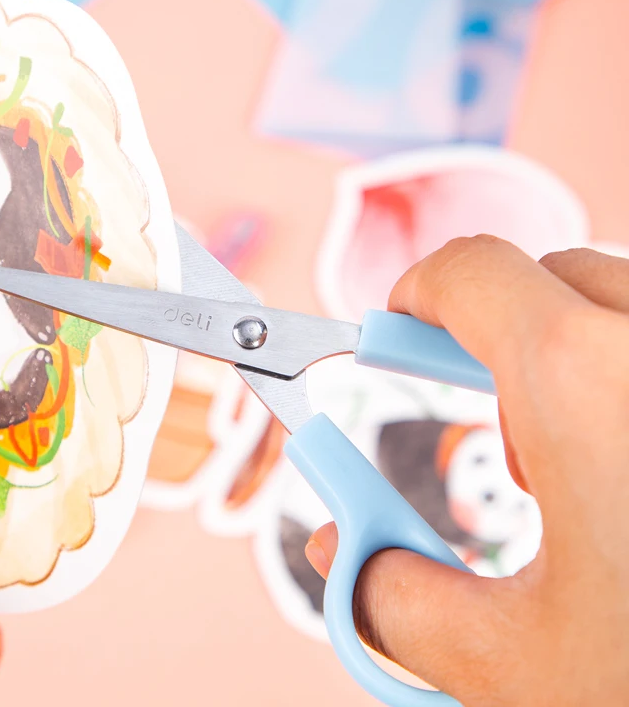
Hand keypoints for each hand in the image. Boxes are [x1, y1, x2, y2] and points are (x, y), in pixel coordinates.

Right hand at [305, 237, 628, 705]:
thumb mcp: (516, 665)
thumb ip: (389, 595)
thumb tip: (336, 554)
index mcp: (582, 379)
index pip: (469, 271)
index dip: (417, 295)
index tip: (400, 334)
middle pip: (550, 278)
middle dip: (496, 335)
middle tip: (491, 424)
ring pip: (626, 307)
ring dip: (578, 357)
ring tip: (585, 470)